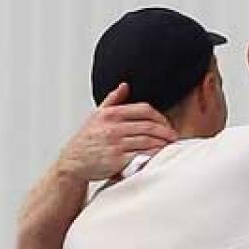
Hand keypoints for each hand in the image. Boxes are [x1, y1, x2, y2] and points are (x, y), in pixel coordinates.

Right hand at [55, 83, 177, 180]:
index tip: (166, 124)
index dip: (160, 117)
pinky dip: (154, 155)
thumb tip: (125, 86)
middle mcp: (113, 128)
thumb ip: (112, 100)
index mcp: (111, 114)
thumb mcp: (96, 116)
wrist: (74, 162)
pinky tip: (159, 156)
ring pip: (148, 141)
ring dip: (163, 144)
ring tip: (170, 146)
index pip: (144, 110)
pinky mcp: (118, 160)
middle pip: (150, 126)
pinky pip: (142, 156)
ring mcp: (116, 144)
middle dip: (166, 131)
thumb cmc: (87, 140)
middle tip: (174, 136)